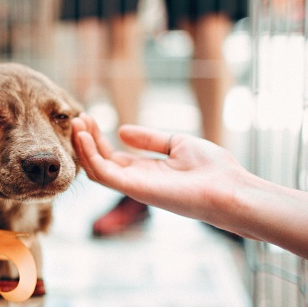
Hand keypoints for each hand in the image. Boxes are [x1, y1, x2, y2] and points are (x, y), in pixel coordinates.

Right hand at [71, 114, 245, 222]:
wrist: (230, 188)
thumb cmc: (212, 169)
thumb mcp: (177, 143)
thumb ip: (149, 139)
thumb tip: (122, 131)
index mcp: (146, 171)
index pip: (112, 156)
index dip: (97, 138)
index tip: (88, 117)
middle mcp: (136, 180)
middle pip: (100, 161)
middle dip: (86, 140)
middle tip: (78, 118)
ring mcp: (134, 186)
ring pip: (96, 168)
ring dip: (83, 146)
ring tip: (77, 123)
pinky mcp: (135, 189)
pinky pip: (103, 173)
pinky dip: (90, 155)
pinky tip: (84, 136)